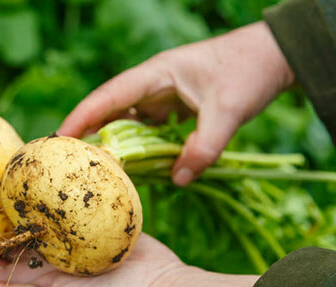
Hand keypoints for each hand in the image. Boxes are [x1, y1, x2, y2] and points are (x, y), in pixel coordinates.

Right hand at [58, 22, 293, 185]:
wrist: (276, 56)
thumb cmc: (250, 71)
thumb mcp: (230, 111)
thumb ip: (205, 147)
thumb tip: (178, 180)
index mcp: (157, 74)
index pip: (110, 95)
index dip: (83, 116)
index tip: (59, 138)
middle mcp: (154, 84)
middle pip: (111, 110)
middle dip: (90, 133)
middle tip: (67, 162)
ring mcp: (164, 95)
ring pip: (129, 121)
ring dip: (115, 144)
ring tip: (95, 171)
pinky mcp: (175, 107)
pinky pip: (149, 129)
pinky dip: (140, 147)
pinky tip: (135, 168)